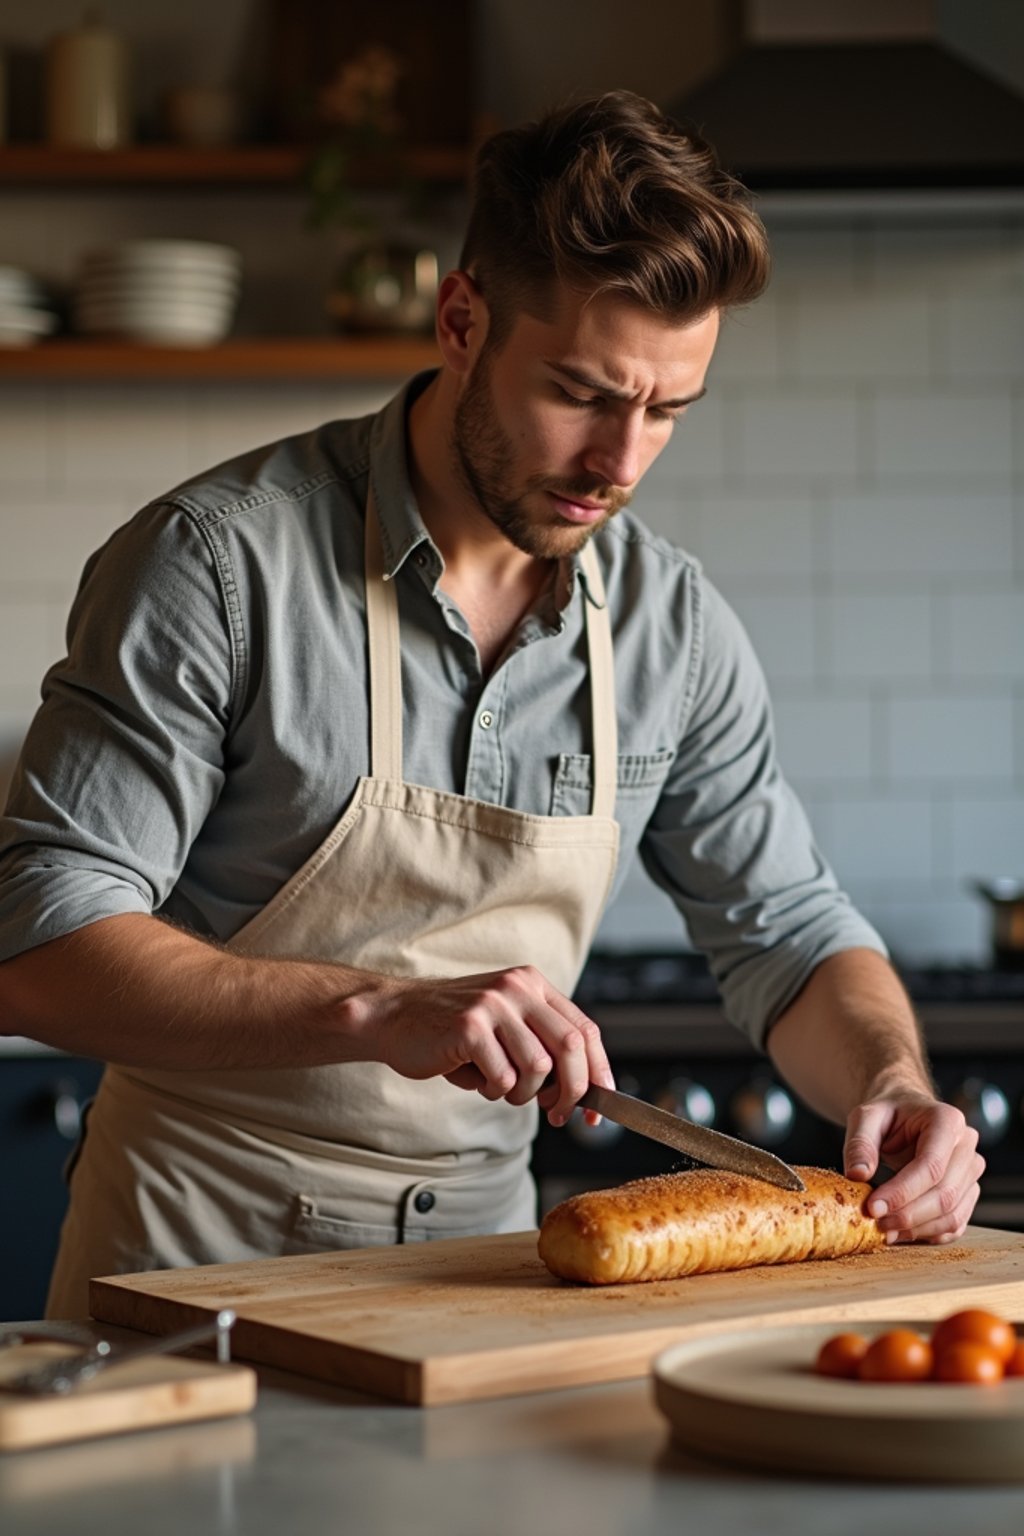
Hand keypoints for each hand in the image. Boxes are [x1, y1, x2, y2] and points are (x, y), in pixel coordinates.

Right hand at [365, 964, 613, 1124]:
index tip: (600, 1109)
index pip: (585, 1030)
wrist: (394, 1016)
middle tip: (557, 1114)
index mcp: (532, 985)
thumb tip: (580, 1095)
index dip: (599, 1073)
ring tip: (497, 1087)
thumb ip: (541, 1048)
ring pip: (538, 1068)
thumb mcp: (504, 1028)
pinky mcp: (469, 1026)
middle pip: (571, 1048)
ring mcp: (493, 1004)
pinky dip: (493, 1091)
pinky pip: (503, 1077)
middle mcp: (518, 988)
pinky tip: (475, 1079)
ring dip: (522, 1094)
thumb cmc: (450, 1032)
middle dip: (571, 1092)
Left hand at [842, 1094, 984, 1243]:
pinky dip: (929, 1234)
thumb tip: (857, 1174)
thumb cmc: (888, 1113)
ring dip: (917, 1229)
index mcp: (947, 1120)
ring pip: (952, 1214)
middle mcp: (967, 1145)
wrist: (905, 1112)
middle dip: (907, 1215)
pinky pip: (956, 1223)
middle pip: (945, 1193)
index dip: (902, 1192)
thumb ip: (859, 1143)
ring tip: (885, 1229)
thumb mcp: (865, 1117)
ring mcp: (971, 1170)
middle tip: (875, 1223)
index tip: (873, 1207)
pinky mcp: (968, 1191)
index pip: (931, 1166)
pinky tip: (902, 1231)